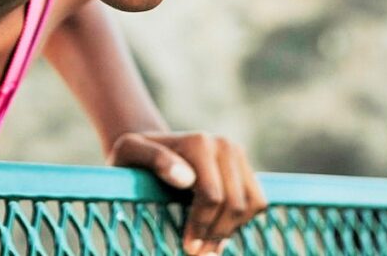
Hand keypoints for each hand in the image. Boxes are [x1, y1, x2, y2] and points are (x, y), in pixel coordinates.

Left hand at [107, 131, 266, 255]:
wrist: (150, 148)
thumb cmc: (134, 156)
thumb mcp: (129, 152)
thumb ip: (153, 159)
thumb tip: (185, 178)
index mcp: (198, 143)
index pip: (212, 196)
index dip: (202, 226)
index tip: (188, 247)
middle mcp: (223, 144)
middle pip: (234, 203)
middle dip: (216, 234)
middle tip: (197, 253)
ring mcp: (237, 154)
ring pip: (251, 204)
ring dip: (231, 230)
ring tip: (207, 246)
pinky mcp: (245, 166)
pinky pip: (256, 202)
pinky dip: (241, 221)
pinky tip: (217, 230)